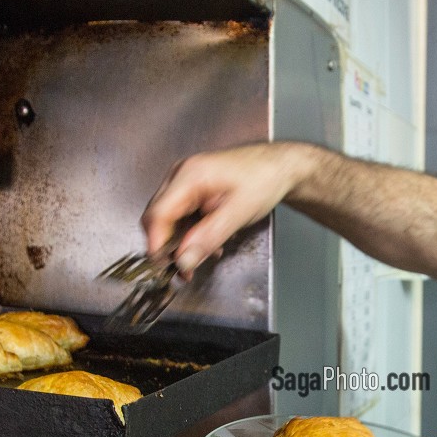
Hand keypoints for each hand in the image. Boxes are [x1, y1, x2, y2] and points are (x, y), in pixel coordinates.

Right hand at [141, 142, 317, 275]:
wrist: (279, 167)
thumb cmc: (263, 180)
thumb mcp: (237, 214)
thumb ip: (208, 238)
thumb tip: (183, 261)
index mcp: (189, 175)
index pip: (157, 214)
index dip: (157, 244)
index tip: (166, 267)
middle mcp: (180, 175)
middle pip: (157, 218)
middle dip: (168, 246)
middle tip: (185, 270)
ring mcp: (183, 181)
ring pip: (167, 220)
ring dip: (181, 242)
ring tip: (205, 255)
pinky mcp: (190, 190)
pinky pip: (179, 216)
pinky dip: (189, 233)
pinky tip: (207, 241)